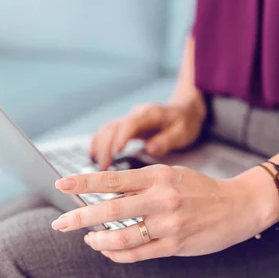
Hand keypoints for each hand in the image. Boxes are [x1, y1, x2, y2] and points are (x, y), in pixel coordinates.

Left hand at [51, 165, 278, 262]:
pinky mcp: (176, 245)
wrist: (238, 206)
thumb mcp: (170, 174)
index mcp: (157, 176)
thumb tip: (105, 192)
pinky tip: (107, 250)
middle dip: (79, 218)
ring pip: (122, 236)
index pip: (112, 178)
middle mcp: (161, 198)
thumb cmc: (199, 189)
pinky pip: (138, 253)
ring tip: (88, 239)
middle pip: (110, 209)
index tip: (61, 184)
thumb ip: (140, 183)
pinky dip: (117, 254)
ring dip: (98, 241)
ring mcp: (169, 224)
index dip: (83, 182)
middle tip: (59, 224)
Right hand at [90, 100, 205, 169]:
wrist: (184, 110)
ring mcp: (128, 119)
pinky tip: (94, 156)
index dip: (122, 136)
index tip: (116, 152)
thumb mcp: (183, 131)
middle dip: (105, 146)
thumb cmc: (184, 122)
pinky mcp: (124, 126)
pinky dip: (98, 143)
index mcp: (150, 114)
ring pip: (106, 129)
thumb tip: (152, 148)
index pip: (131, 123)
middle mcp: (135, 115)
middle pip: (113, 127)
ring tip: (99, 166)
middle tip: (104, 167)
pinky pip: (106, 132)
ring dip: (99, 146)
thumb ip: (167, 139)